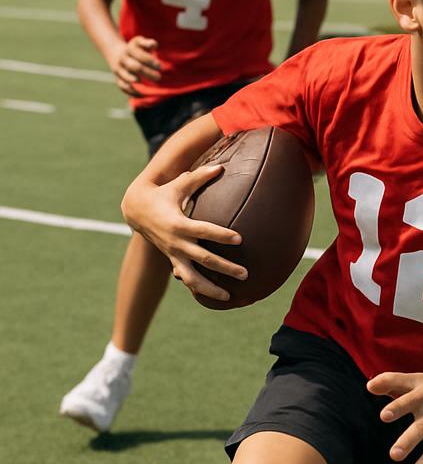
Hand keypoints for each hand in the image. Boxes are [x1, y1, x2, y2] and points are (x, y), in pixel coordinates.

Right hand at [112, 36, 161, 96]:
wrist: (117, 54)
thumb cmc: (135, 49)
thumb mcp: (140, 42)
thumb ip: (147, 43)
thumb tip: (153, 44)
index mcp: (129, 50)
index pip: (140, 55)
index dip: (150, 61)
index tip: (159, 66)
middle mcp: (123, 60)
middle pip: (134, 67)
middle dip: (147, 73)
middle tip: (158, 77)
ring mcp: (119, 70)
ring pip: (126, 77)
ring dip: (137, 81)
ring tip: (147, 85)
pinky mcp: (118, 79)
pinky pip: (122, 87)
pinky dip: (131, 92)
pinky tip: (142, 95)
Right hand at [123, 164, 246, 301]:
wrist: (136, 210)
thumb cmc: (163, 194)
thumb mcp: (178, 185)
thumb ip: (199, 177)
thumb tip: (221, 167)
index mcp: (179, 224)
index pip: (204, 231)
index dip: (221, 236)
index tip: (239, 239)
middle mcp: (177, 243)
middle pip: (204, 259)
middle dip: (225, 268)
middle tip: (245, 274)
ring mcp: (174, 254)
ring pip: (192, 278)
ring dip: (210, 288)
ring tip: (229, 297)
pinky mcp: (173, 260)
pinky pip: (186, 278)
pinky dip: (199, 288)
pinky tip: (214, 296)